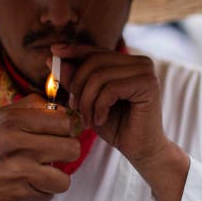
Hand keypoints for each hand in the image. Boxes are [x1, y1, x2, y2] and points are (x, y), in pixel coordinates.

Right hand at [0, 95, 79, 200]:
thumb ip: (30, 106)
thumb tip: (61, 107)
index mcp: (12, 121)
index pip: (63, 121)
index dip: (65, 128)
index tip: (58, 133)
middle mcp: (15, 144)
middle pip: (71, 148)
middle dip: (66, 152)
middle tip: (54, 152)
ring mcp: (18, 171)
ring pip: (64, 178)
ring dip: (56, 177)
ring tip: (42, 171)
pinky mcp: (19, 194)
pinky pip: (49, 194)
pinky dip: (42, 191)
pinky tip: (28, 183)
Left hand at [51, 44, 188, 200]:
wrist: (140, 150)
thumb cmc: (115, 126)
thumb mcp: (88, 101)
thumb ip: (74, 80)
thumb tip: (53, 57)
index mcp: (127, 62)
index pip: (96, 50)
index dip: (74, 50)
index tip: (53, 51)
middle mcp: (140, 62)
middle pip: (95, 61)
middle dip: (78, 86)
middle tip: (75, 108)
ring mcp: (146, 72)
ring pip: (100, 76)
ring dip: (87, 101)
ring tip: (87, 119)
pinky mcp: (148, 85)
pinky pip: (110, 89)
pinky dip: (99, 107)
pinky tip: (99, 120)